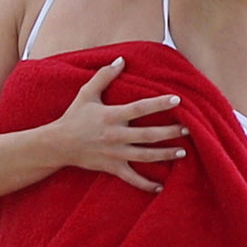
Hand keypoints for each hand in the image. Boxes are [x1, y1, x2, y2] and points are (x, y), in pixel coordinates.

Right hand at [53, 59, 187, 193]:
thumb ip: (104, 76)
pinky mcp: (111, 167)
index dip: (159, 104)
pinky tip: (160, 187)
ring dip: (165, 155)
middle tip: (188, 129)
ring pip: (145, 156)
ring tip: (182, 152)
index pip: (139, 108)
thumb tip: (122, 60)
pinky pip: (131, 178)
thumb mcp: (86, 93)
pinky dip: (145, 184)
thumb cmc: (74, 116)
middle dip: (170, 133)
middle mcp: (115, 135)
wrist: (58, 144)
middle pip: (148, 135)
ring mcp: (114, 153)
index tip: (177, 100)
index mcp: (111, 116)